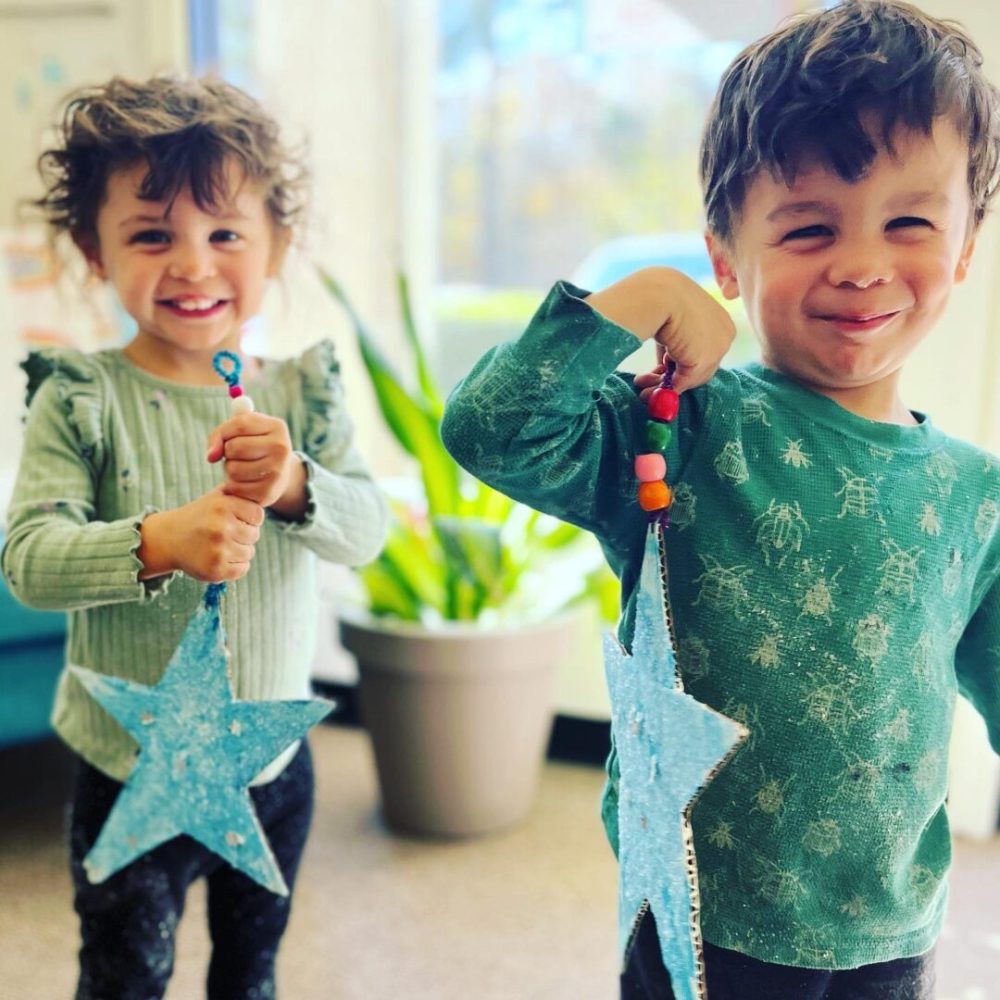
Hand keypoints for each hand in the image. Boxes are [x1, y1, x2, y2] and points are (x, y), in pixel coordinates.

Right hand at [138, 488, 263, 581]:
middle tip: (225, 534)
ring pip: (249, 553)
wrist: (168, 539)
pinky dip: (235, 566)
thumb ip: (239, 492)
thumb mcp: (215, 497)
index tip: (237, 520)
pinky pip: (243, 569)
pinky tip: (220, 557)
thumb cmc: (199, 516)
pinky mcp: (215, 570)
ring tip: (220, 545)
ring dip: (239, 550)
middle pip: (255, 535)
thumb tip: (263, 490)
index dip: (249, 519)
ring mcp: (218, 551)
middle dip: (244, 535)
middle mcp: (221, 528)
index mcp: (222, 506)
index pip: (258, 516)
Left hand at [206, 412, 306, 516]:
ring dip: (229, 469)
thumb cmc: (254, 446)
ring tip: (243, 468)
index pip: (239, 425)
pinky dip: (233, 485)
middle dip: (228, 452)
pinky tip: (244, 482)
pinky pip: (235, 487)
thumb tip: (211, 456)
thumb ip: (221, 434)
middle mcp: (281, 448)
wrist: (279, 473)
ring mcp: (277, 472)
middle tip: (239, 456)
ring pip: (233, 469)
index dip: (224, 433)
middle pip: (234, 448)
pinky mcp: (268, 492)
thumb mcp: (242, 431)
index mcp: (277, 427)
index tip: (225, 440)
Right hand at [584, 266, 735, 392]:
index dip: (682, 360)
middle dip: (675, 376)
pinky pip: (684, 382)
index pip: (704, 348)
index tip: (662, 368)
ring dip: (666, 383)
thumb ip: (672, 342)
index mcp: (719, 317)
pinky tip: (646, 379)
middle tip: (649, 385)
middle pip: (702, 365)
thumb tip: (662, 365)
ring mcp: (718, 347)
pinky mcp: (705, 360)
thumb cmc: (658, 297)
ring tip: (640, 383)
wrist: (658, 293)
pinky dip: (665, 385)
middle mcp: (725, 332)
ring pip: (693, 376)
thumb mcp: (670, 317)